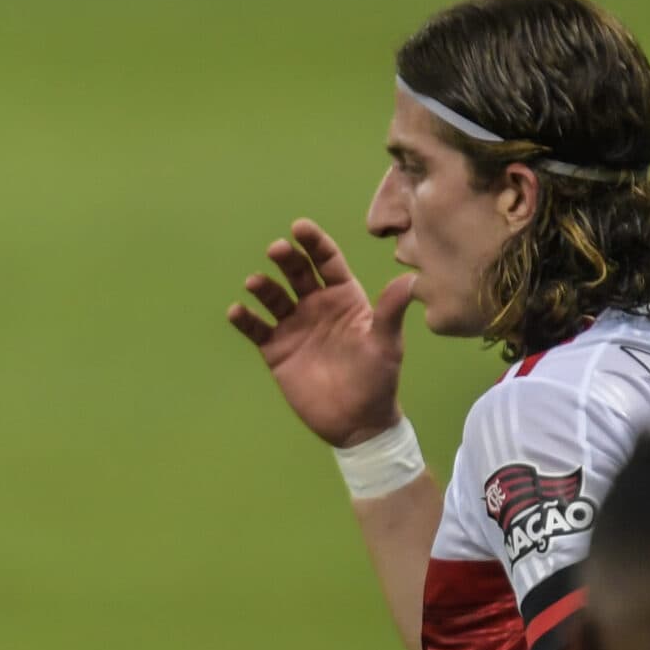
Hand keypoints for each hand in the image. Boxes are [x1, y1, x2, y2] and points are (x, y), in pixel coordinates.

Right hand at [225, 219, 414, 447]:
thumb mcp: (387, 344)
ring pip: (273, 297)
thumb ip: (391, 311)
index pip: (327, 262)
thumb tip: (412, 278)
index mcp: (343, 298)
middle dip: (286, 259)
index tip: (300, 227)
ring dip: (263, 287)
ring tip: (255, 284)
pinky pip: (256, 328)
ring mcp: (293, 326)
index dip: (314, 243)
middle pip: (296, 273)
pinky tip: (237, 311)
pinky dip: (245, 318)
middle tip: (278, 250)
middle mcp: (316, 306)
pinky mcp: (276, 349)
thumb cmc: (378, 379)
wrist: (357, 422)